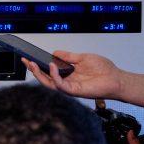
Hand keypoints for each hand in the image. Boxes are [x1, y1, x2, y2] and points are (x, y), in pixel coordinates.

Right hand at [23, 51, 143, 109]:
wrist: (117, 79)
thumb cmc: (104, 70)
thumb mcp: (83, 58)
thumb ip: (68, 56)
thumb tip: (55, 53)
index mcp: (68, 74)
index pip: (49, 72)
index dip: (38, 66)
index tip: (29, 58)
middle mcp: (67, 82)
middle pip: (45, 79)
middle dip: (33, 70)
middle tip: (26, 61)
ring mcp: (70, 88)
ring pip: (49, 84)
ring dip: (40, 74)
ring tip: (33, 64)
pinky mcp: (75, 91)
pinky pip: (60, 85)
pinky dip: (54, 76)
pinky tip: (52, 66)